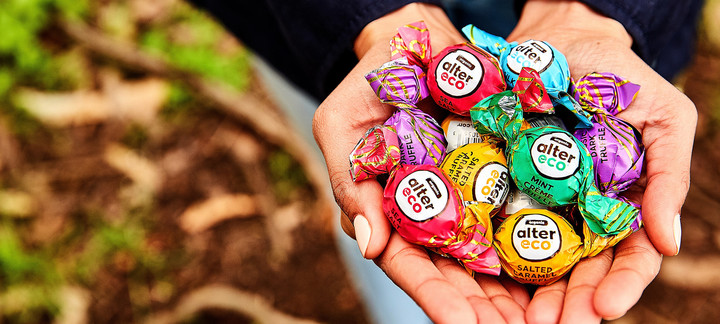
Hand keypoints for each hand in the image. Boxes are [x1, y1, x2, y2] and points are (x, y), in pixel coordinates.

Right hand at [313, 3, 529, 322]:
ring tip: (551, 321)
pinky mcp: (501, 178)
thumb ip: (351, 182)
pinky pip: (523, 215)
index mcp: (390, 210)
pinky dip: (542, 246)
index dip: (434, 296)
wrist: (417, 41)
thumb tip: (370, 245)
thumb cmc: (369, 81)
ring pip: (493, 258)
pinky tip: (568, 274)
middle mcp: (431, 214)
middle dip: (484, 309)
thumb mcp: (341, 124)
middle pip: (457, 274)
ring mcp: (467, 199)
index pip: (408, 263)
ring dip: (519, 295)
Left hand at [507, 1, 695, 321]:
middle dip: (569, 304)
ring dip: (529, 295)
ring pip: (535, 259)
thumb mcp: (665, 119)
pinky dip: (490, 254)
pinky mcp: (499, 183)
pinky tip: (480, 279)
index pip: (626, 260)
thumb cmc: (619, 78)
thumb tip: (667, 243)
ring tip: (517, 320)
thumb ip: (669, 175)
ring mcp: (538, 201)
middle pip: (577, 272)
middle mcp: (579, 213)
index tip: (604, 308)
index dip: (619, 287)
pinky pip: (494, 221)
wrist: (560, 42)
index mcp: (622, 206)